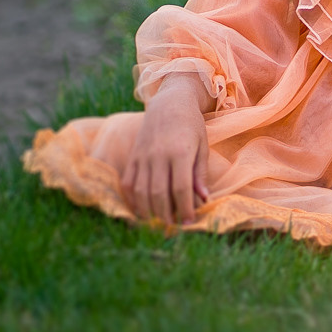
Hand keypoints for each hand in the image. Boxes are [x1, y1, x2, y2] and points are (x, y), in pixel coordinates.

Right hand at [123, 77, 212, 227]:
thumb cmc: (191, 125)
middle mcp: (159, 155)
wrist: (169, 102)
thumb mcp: (202, 146)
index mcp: (180, 152)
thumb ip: (200, 173)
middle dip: (166, 215)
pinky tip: (140, 212)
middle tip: (173, 228)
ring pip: (141, 191)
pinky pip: (128, 183)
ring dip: (149, 212)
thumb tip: (203, 198)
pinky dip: (132, 201)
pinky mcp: (133, 157)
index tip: (189, 222)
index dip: (184, 208)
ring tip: (158, 224)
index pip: (181, 187)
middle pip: (159, 193)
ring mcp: (143, 156)